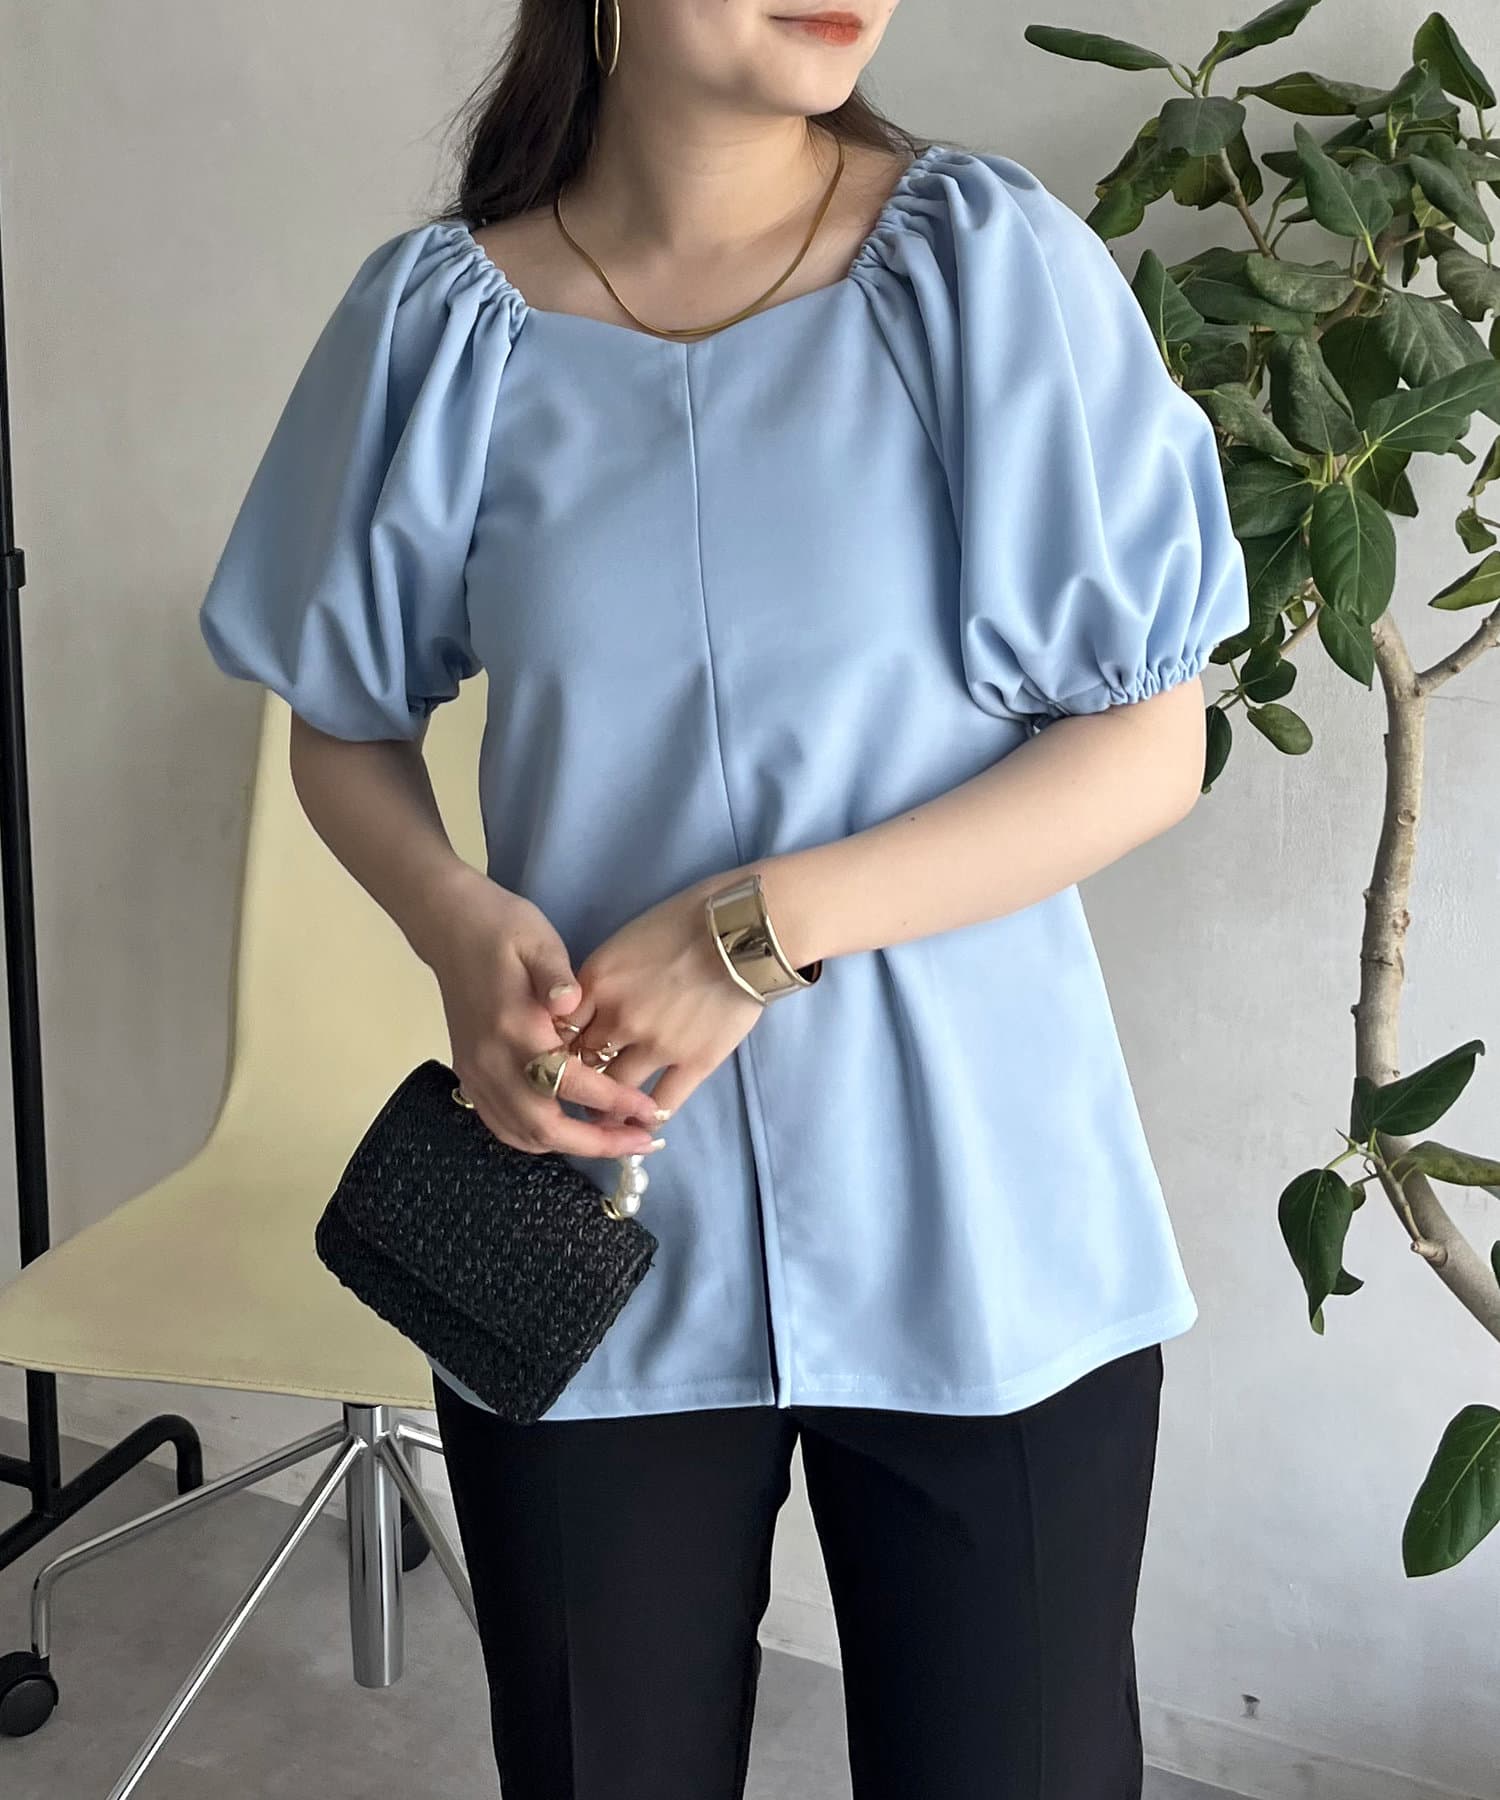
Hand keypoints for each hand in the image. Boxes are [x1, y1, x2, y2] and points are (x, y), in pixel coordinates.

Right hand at [422, 867, 664, 1157]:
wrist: (448, 925)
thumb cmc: (502, 928)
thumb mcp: (537, 940)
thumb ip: (556, 974)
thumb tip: (572, 1001)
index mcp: (515, 1029)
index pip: (570, 1083)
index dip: (612, 1102)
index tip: (649, 1112)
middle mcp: (492, 1062)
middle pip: (544, 1127)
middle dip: (596, 1143)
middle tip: (642, 1142)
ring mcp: (476, 1073)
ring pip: (522, 1135)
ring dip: (570, 1145)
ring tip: (615, 1140)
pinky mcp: (470, 1074)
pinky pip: (503, 1125)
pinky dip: (538, 1138)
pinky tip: (570, 1130)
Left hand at [556, 874, 769, 1117]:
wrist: (743, 929)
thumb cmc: (686, 920)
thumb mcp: (625, 941)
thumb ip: (602, 980)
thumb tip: (589, 1008)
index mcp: (596, 984)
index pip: (560, 1029)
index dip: (557, 1046)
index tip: (560, 1057)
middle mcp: (617, 1019)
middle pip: (581, 1063)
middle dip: (576, 1080)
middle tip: (576, 1092)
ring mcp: (656, 1044)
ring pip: (616, 1090)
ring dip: (606, 1107)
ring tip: (605, 1117)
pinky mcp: (694, 1061)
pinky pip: (663, 1102)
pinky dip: (648, 1116)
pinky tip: (644, 1121)